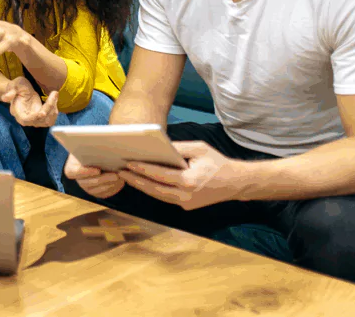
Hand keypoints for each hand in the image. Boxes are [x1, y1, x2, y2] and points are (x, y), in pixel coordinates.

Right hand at [0, 76, 59, 127]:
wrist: (21, 89)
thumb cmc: (17, 86)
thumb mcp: (14, 85)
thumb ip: (10, 91)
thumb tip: (4, 98)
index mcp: (18, 113)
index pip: (26, 120)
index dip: (35, 118)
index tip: (43, 112)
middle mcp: (26, 119)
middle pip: (40, 120)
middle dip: (49, 108)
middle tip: (54, 93)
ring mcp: (35, 120)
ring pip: (48, 121)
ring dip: (53, 109)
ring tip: (54, 95)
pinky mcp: (41, 117)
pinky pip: (51, 119)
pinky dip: (55, 111)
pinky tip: (54, 100)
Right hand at [63, 154, 124, 198]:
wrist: (92, 158)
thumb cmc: (88, 151)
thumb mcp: (86, 148)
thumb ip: (89, 149)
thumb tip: (97, 145)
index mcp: (71, 169)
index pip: (75, 172)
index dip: (86, 172)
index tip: (97, 170)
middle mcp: (79, 180)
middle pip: (89, 183)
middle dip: (104, 179)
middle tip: (115, 175)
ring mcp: (87, 188)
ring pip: (98, 190)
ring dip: (110, 185)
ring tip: (120, 178)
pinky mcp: (96, 192)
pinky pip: (104, 194)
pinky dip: (113, 189)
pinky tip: (120, 182)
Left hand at [118, 141, 249, 209]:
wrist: (235, 183)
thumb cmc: (216, 162)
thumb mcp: (199, 149)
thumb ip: (177, 148)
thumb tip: (156, 147)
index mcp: (189, 181)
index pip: (160, 176)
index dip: (143, 169)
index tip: (128, 163)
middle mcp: (186, 196)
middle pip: (154, 190)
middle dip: (135, 180)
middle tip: (119, 172)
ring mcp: (185, 204)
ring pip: (157, 196)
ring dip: (141, 186)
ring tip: (126, 176)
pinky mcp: (186, 207)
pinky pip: (165, 197)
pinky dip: (152, 189)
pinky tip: (141, 181)